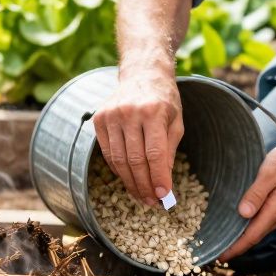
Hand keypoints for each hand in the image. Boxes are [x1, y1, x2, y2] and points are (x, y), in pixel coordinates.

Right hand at [92, 68, 183, 205]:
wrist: (143, 74)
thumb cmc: (164, 100)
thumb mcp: (176, 121)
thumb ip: (170, 151)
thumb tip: (163, 182)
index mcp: (154, 111)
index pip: (155, 153)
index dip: (159, 178)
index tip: (164, 196)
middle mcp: (130, 112)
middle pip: (135, 160)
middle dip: (144, 185)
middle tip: (152, 202)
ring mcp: (111, 115)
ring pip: (119, 160)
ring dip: (130, 182)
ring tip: (141, 196)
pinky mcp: (99, 118)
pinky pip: (108, 153)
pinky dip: (118, 170)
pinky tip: (129, 179)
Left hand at [219, 141, 275, 261]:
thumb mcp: (269, 173)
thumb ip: (256, 194)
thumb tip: (243, 213)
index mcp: (274, 211)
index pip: (251, 236)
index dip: (235, 248)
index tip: (221, 257)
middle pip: (254, 237)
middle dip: (236, 247)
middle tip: (216, 252)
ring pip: (258, 231)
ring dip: (242, 238)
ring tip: (224, 240)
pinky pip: (262, 224)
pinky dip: (249, 229)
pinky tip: (240, 225)